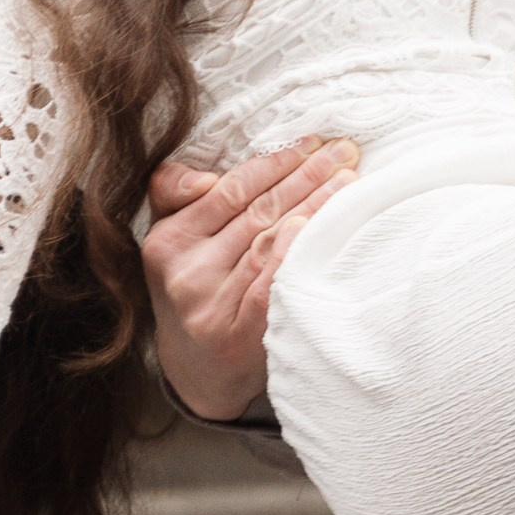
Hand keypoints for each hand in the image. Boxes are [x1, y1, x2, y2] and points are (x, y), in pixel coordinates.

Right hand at [141, 136, 361, 421]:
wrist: (195, 372)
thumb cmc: (194, 289)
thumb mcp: (171, 240)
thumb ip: (175, 194)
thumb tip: (206, 177)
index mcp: (167, 242)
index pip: (230, 190)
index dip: (274, 161)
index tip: (311, 142)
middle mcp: (185, 272)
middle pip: (257, 211)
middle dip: (305, 175)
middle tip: (344, 151)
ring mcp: (211, 306)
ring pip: (271, 242)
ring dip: (314, 206)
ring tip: (347, 180)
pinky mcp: (238, 335)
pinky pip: (272, 284)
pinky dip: (295, 253)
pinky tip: (318, 229)